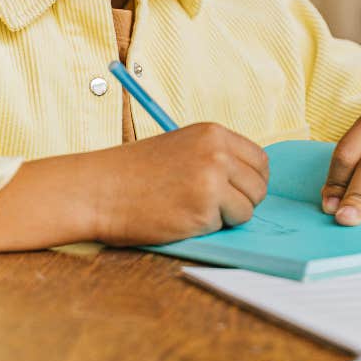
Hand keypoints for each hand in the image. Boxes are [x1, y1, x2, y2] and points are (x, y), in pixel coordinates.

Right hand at [91, 122, 268, 245]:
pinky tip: (182, 217)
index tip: (234, 190)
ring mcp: (212, 179)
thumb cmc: (135, 172)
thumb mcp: (180, 147)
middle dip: (242, 200)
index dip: (250, 180)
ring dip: (226, 216)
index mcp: (212, 132)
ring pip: (248, 208)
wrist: (100, 189)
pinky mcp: (204, 208)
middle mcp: (216, 151)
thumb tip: (250, 179)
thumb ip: (214, 155)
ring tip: (191, 208)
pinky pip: (228, 225)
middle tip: (212, 205)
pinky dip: (210, 227)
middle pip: (259, 185)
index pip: (259, 160)